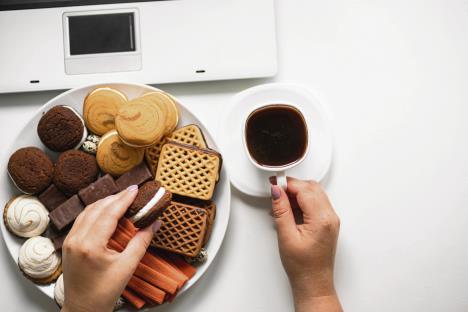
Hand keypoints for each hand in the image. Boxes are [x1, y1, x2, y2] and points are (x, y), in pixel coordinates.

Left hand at [61, 186, 159, 311]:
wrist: (82, 309)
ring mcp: (70, 241)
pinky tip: (107, 212)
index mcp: (90, 245)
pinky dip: (96, 212)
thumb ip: (141, 242)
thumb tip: (154, 224)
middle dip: (116, 198)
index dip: (124, 199)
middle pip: (97, 208)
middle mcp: (76, 240)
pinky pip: (82, 220)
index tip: (135, 190)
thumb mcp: (127, 267)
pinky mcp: (68, 244)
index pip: (109, 213)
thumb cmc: (103, 293)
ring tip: (122, 199)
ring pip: (87, 212)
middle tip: (132, 192)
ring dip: (105, 203)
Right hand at [270, 178, 341, 311]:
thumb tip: (277, 192)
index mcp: (322, 219)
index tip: (274, 184)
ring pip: (315, 193)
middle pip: (311, 188)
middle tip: (276, 192)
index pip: (304, 190)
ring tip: (281, 204)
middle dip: (292, 186)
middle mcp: (330, 217)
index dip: (287, 184)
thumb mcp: (286, 236)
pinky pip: (316, 203)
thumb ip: (282, 210)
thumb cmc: (303, 266)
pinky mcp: (328, 223)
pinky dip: (303, 202)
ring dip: (297, 194)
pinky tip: (290, 211)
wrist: (313, 282)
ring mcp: (331, 220)